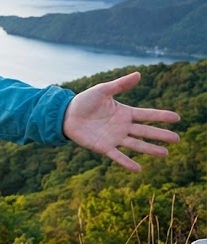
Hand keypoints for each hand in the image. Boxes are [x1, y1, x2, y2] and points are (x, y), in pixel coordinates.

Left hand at [62, 71, 180, 171]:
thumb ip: (120, 84)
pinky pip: (117, 156)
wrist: (65, 115)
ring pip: (136, 144)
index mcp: (125, 113)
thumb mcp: (102, 90)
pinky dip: (127, 162)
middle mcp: (123, 127)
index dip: (161, 116)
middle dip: (161, 135)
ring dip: (150, 149)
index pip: (147, 115)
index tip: (177, 117)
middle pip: (145, 131)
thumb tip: (138, 74)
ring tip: (165, 153)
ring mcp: (114, 138)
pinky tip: (138, 169)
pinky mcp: (103, 147)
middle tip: (177, 139)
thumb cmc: (84, 101)